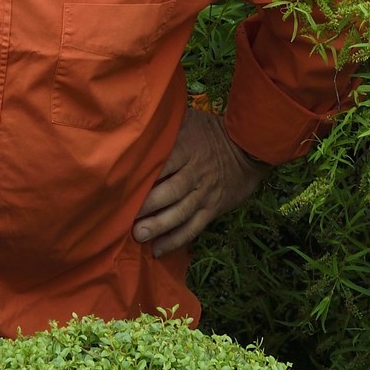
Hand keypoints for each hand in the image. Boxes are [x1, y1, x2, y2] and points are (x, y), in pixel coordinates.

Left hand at [132, 106, 268, 254]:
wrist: (248, 148)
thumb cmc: (211, 131)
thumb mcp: (189, 120)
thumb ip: (167, 124)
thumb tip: (139, 121)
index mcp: (186, 149)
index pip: (162, 164)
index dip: (143, 177)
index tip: (121, 187)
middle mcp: (194, 174)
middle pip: (169, 192)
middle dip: (147, 207)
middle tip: (125, 217)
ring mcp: (204, 194)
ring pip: (180, 213)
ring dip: (159, 226)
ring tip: (139, 236)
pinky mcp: (212, 209)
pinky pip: (193, 228)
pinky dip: (176, 240)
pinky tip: (158, 249)